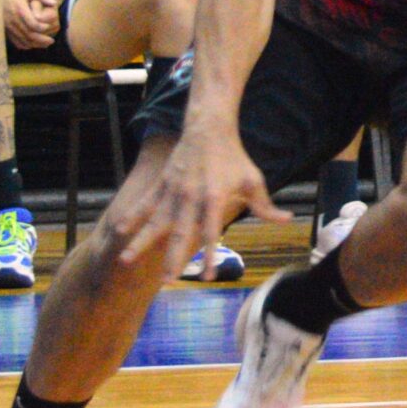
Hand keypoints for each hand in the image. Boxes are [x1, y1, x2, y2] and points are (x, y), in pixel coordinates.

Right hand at [1, 0, 60, 47]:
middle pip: (29, 34)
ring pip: (23, 40)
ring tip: (46, 44)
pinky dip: (26, 45)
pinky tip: (34, 44)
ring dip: (36, 44)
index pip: (32, 23)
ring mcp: (8, 28)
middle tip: (52, 41)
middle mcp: (13, 20)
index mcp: (19, 10)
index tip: (49, 27)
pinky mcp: (6, 32)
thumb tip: (54, 3)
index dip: (42, 27)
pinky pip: (16, 42)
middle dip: (41, 39)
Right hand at [120, 120, 286, 271]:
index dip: (209, 254)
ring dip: (142, 242)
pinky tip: (119, 232)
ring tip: (126, 261)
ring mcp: (173, 191)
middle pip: (181, 232)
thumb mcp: (253, 179)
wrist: (209, 128)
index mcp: (214, 198)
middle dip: (173, 256)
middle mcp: (190, 197)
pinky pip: (144, 204)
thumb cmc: (234, 157)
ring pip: (155, 221)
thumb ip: (265, 205)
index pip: (212, 232)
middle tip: (168, 280)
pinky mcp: (162, 184)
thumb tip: (287, 220)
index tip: (207, 277)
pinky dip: (132, 217)